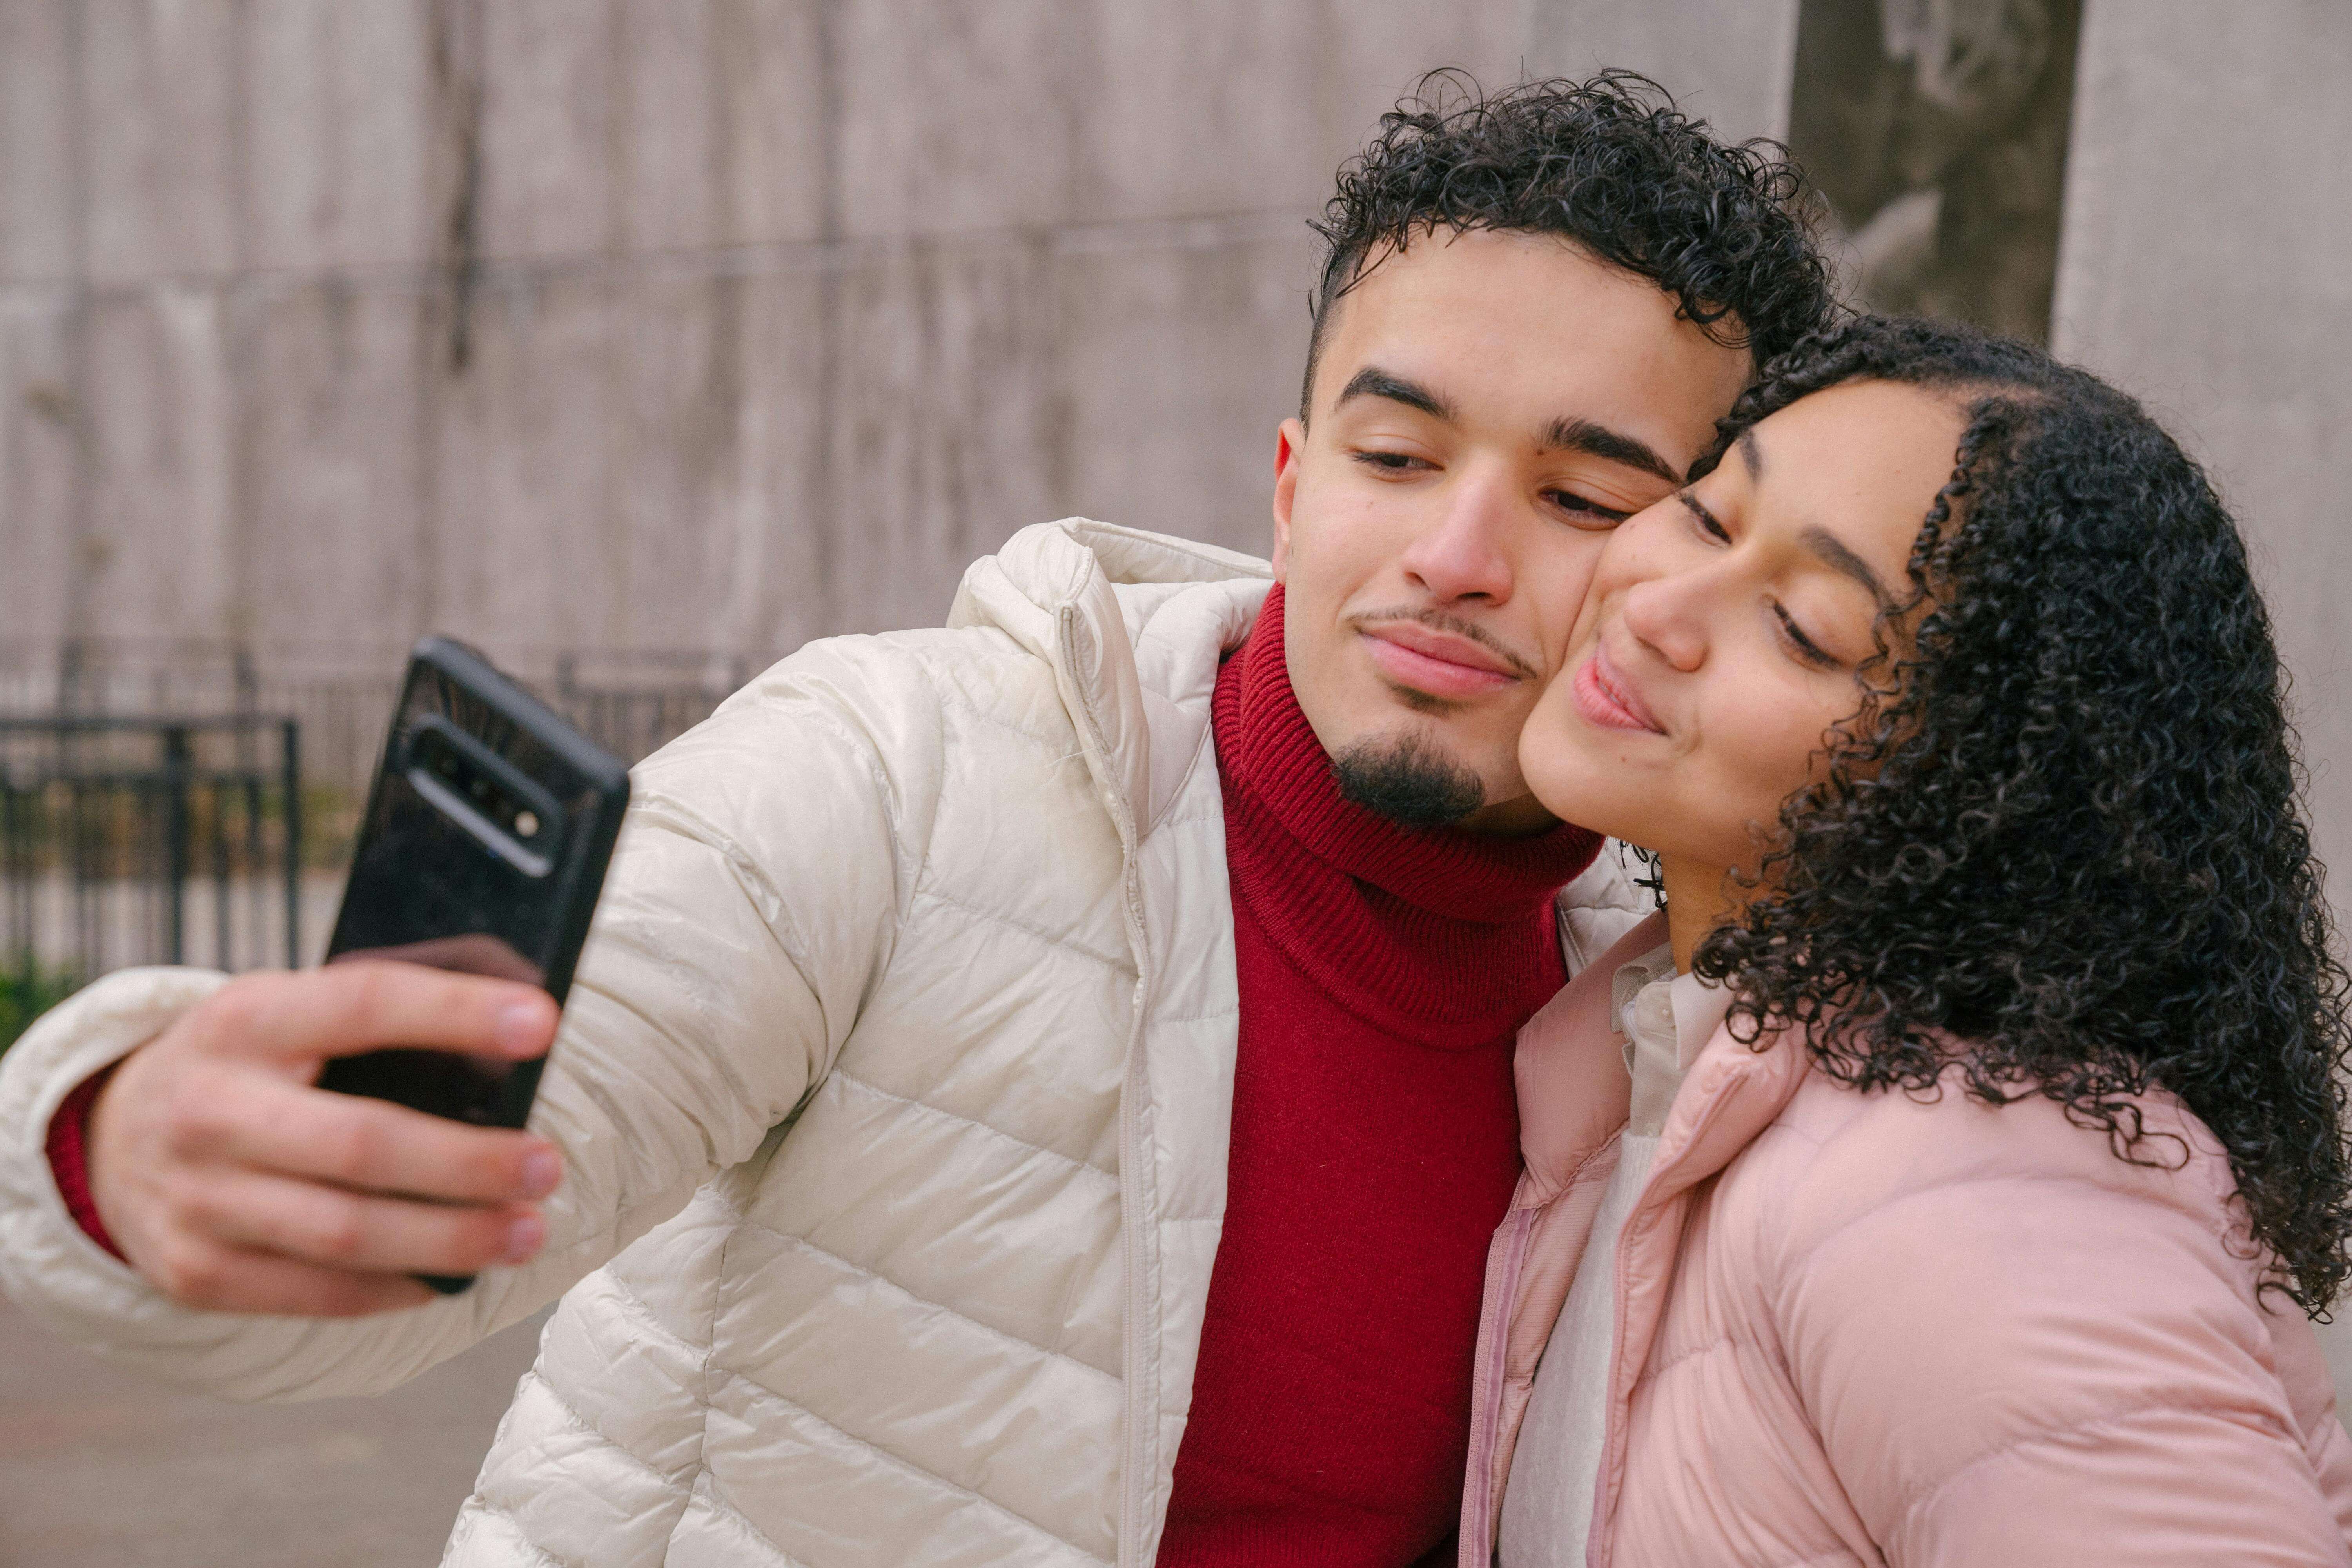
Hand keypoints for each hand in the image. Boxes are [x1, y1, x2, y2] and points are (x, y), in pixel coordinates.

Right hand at [85, 961, 563, 1315]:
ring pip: (346, 1234)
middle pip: (361, 1143)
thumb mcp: (294, 1008)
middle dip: (469, 1162)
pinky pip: (318, 1293)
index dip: (455, 1011)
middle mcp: (208, 1107)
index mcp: (245, 1019)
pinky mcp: (196, 1272)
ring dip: (453, 1239)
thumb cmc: (254, 1061)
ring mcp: (196, 1198)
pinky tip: (452, 1275)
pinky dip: (397, 1287)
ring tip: (527, 1232)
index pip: (364, 1003)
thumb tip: (525, 1016)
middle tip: (547, 1166)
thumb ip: (392, 1006)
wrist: (114, 1133)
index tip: (544, 1022)